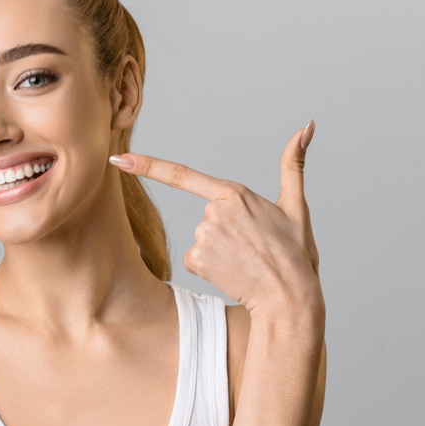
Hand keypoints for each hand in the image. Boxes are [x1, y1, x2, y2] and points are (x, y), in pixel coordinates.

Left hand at [110, 122, 319, 315]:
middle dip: (226, 233)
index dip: (146, 165)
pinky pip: (195, 259)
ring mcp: (203, 235)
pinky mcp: (196, 258)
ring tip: (246, 261)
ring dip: (220, 252)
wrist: (290, 298)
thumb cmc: (295, 255)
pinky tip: (233, 272)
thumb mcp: (297, 207)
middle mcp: (213, 211)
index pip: (182, 174)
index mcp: (234, 193)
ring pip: (201, 240)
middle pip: (207, 218)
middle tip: (253, 248)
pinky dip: (211, 267)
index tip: (118, 158)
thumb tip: (306, 127)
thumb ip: (294, 165)